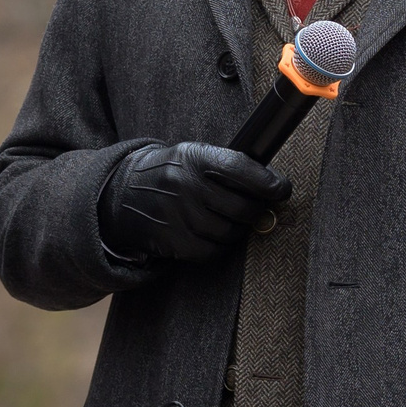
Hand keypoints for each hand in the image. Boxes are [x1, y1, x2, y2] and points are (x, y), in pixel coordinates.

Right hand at [97, 141, 289, 261]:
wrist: (123, 192)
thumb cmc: (170, 173)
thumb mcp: (192, 155)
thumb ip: (225, 165)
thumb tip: (269, 184)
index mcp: (194, 158)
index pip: (241, 168)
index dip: (268, 182)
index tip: (283, 189)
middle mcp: (185, 185)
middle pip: (241, 207)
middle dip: (257, 210)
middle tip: (259, 208)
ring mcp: (178, 215)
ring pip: (229, 232)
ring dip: (240, 230)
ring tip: (235, 221)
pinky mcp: (173, 240)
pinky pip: (212, 251)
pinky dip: (221, 246)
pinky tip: (217, 235)